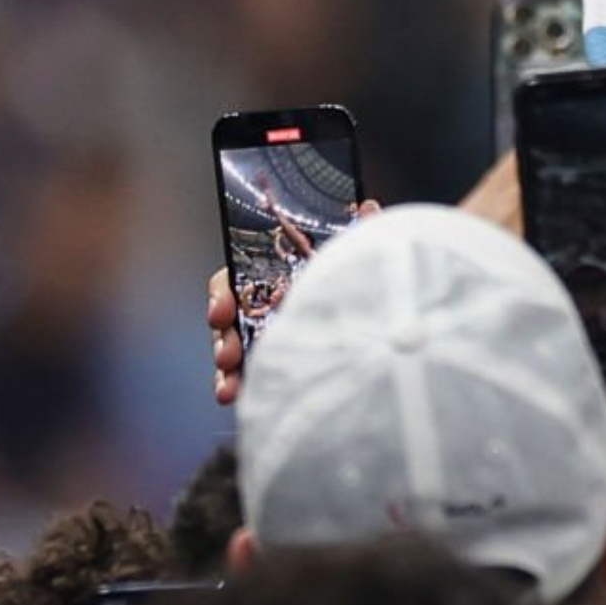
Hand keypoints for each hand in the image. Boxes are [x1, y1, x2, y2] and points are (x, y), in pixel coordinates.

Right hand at [203, 202, 383, 405]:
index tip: (222, 310)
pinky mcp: (278, 367)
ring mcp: (269, 339)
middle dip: (222, 338)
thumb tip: (370, 208)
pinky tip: (236, 396)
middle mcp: (266, 308)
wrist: (383, 333)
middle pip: (228, 320)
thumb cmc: (364, 287)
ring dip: (225, 369)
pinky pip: (248, 378)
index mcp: (275, 277)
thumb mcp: (357, 259)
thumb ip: (361, 234)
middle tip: (228, 354)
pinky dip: (237, 388)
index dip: (222, 294)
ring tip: (229, 386)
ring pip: (232, 351)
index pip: (234, 279)